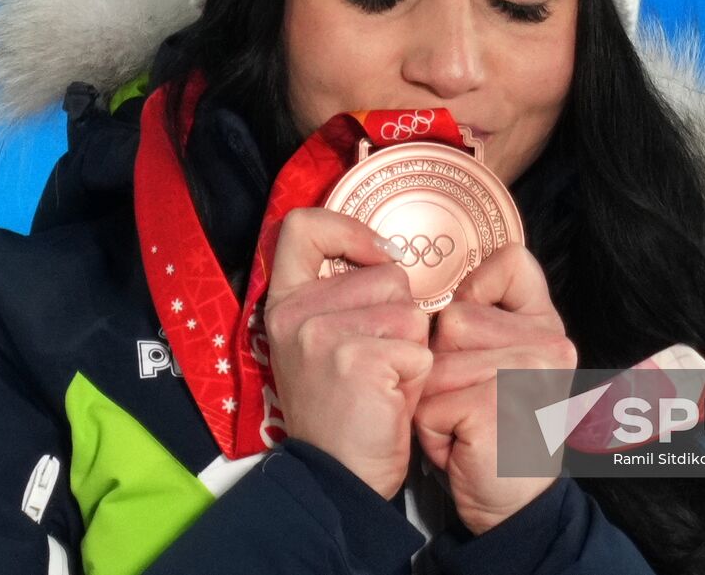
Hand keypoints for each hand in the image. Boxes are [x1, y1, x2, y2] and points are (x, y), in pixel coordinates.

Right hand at [264, 208, 432, 497]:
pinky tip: (390, 399)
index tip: (376, 256)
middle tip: (376, 364)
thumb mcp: (323, 343)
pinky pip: (420, 348)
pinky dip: (417, 377)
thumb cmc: (343, 411)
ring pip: (411, 312)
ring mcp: (323, 333)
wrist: (337, 478)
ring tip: (383, 383)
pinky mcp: (358, 358)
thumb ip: (341, 298)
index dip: (349, 230)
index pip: (302, 226)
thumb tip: (389, 257)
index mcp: (284, 302)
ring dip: (412, 349)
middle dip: (400, 319)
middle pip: (388, 275)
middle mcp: (297, 312)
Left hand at [413, 243, 577, 533]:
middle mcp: (549, 344)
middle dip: (440, 365)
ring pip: (432, 360)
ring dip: (432, 399)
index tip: (474, 328)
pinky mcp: (495, 405)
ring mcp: (526, 373)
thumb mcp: (501, 363)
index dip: (478, 288)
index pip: (512, 263)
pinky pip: (427, 400)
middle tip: (471, 402)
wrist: (514, 505)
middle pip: (452, 318)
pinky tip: (462, 444)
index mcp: (549, 327)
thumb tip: (442, 285)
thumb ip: (488, 318)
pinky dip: (431, 430)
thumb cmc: (496, 432)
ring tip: (465, 424)